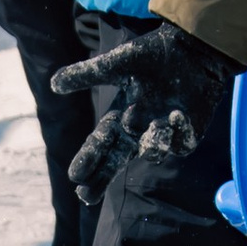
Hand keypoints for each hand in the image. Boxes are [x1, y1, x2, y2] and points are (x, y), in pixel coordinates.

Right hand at [50, 18, 232, 202]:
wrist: (193, 49)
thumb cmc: (153, 55)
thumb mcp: (117, 63)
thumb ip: (87, 74)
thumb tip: (53, 84)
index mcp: (119, 119)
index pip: (99, 144)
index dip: (87, 160)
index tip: (75, 177)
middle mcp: (137, 132)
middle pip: (116, 162)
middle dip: (101, 179)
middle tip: (86, 196)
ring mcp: (162, 136)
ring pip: (153, 153)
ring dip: (151, 142)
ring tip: (153, 120)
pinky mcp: (188, 135)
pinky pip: (181, 144)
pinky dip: (178, 131)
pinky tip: (178, 114)